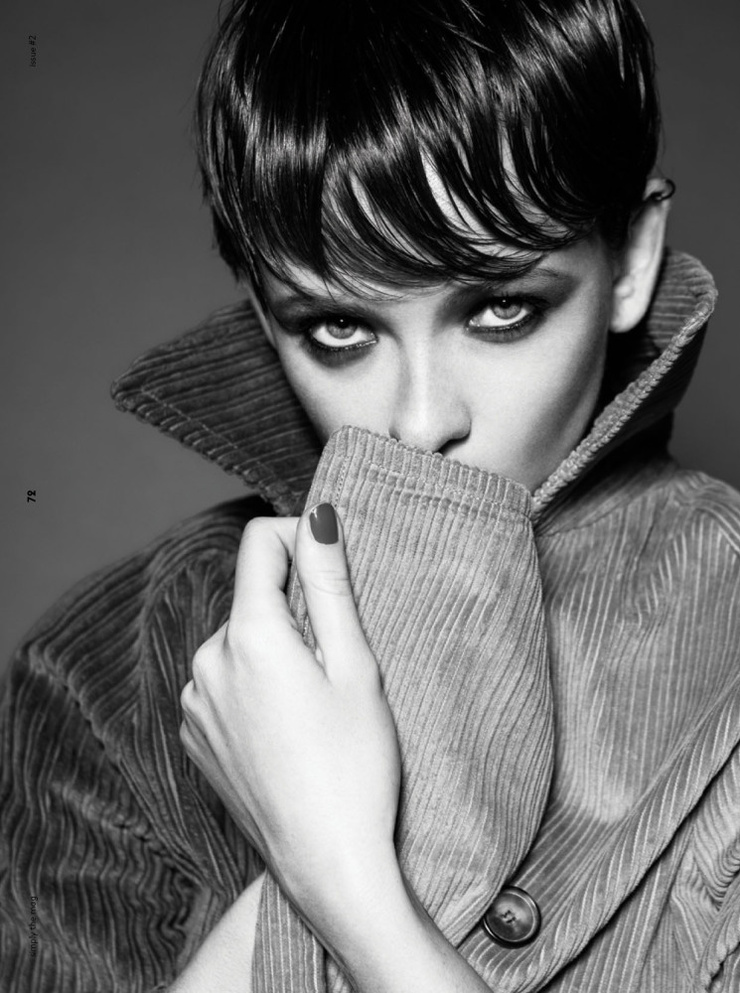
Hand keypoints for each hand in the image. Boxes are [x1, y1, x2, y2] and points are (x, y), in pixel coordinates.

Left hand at [179, 505, 400, 919]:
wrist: (328, 867)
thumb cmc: (356, 768)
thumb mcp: (355, 667)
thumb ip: (329, 584)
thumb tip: (317, 518)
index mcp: (249, 638)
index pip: (260, 542)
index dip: (300, 539)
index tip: (333, 567)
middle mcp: (207, 663)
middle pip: (252, 597)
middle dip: (294, 610)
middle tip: (337, 665)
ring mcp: (194, 703)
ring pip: (239, 641)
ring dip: (274, 651)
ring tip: (314, 707)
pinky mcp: (195, 737)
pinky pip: (223, 683)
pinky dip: (254, 686)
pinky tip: (288, 731)